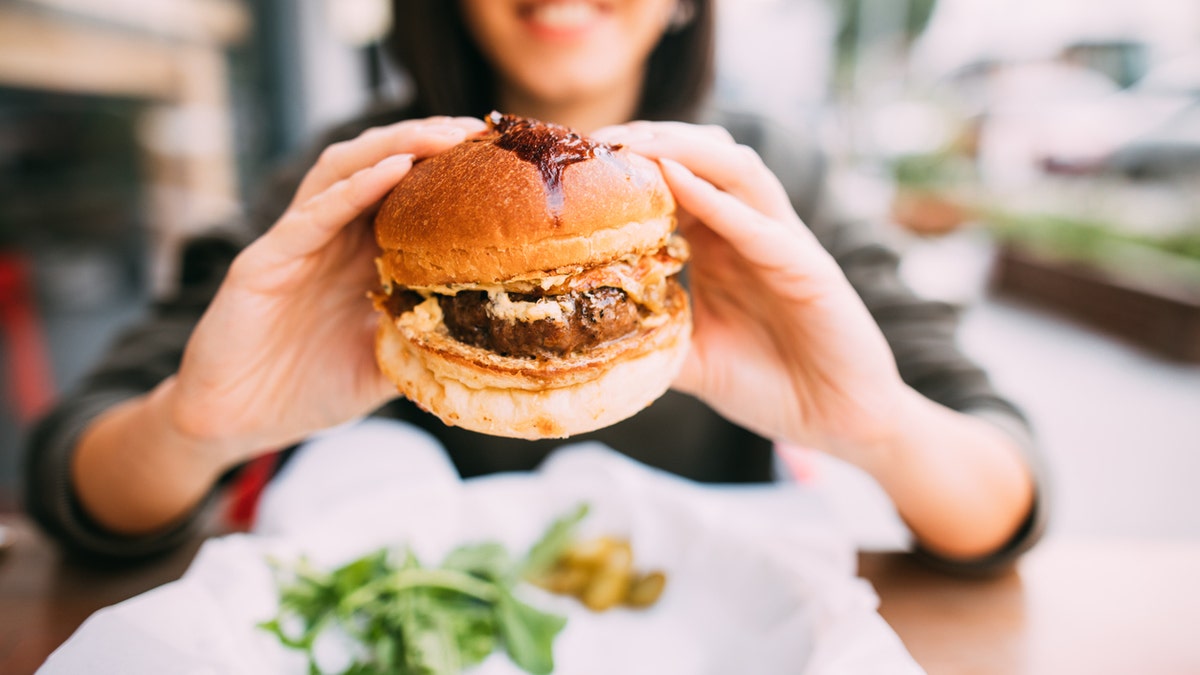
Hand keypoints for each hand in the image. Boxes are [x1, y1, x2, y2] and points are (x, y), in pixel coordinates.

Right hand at [167, 116, 486, 465]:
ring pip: (343, 172)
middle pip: (378, 166)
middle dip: (426, 141)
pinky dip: (352, 189)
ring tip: (440, 135)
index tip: (497, 158)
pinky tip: (392, 170)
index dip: (448, 172)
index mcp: (359, 257)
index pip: (407, 195)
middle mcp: (330, 238)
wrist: (235, 424)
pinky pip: (312, 215)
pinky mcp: (263, 261)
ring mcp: (295, 244)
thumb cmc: (307, 391)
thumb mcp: (384, 364)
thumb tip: (488, 337)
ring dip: (393, 147)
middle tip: (477, 130)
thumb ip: (424, 341)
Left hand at [593, 122, 910, 461]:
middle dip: (650, 140)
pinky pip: (759, 225)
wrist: (839, 423)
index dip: (631, 166)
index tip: (578, 163)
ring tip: (631, 144)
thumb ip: (652, 339)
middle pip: (704, 157)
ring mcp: (784, 244)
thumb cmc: (770, 387)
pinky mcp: (810, 268)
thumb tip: (588, 340)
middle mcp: (752, 231)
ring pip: (736, 169)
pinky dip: (716, 200)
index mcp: (722, 245)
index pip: (676, 182)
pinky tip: (675, 181)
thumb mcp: (693, 360)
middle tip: (594, 142)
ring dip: (682, 149)